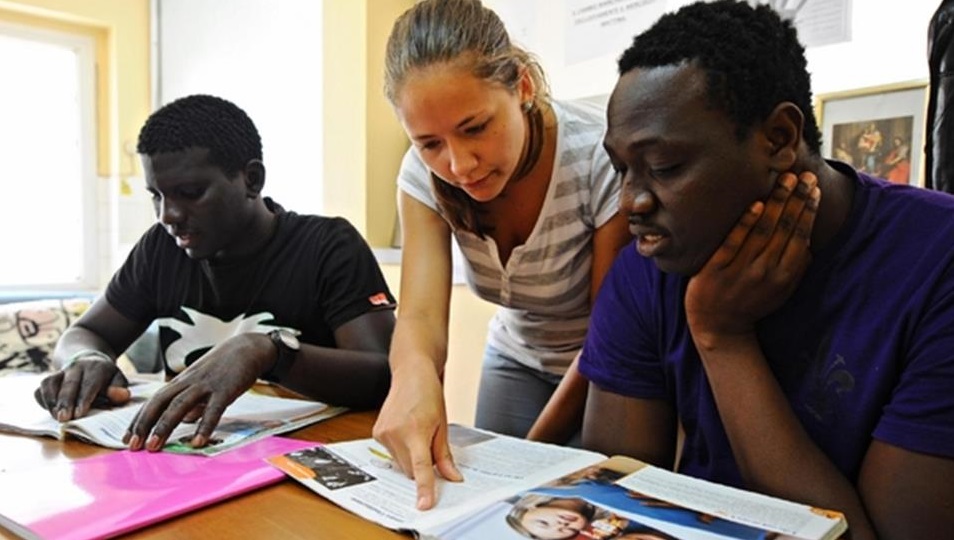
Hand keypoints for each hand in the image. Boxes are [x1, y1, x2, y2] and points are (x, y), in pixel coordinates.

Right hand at [34, 356, 129, 420]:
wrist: (88, 360)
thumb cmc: (105, 378)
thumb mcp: (117, 380)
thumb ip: (119, 389)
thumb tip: (120, 395)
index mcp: (97, 367)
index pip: (90, 383)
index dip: (84, 398)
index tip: (80, 414)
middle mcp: (77, 366)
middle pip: (69, 383)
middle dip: (66, 402)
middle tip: (63, 418)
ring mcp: (61, 371)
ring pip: (51, 382)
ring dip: (52, 400)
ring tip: (56, 417)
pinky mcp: (49, 377)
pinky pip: (41, 387)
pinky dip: (43, 399)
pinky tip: (50, 410)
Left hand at [124, 333, 271, 451]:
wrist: (247, 348)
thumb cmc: (224, 368)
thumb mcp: (202, 383)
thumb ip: (193, 403)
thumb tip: (186, 421)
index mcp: (181, 382)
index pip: (153, 401)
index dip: (139, 420)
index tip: (126, 439)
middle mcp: (188, 382)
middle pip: (160, 402)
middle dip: (144, 424)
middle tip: (134, 447)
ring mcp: (206, 385)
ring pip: (179, 405)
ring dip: (164, 426)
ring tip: (154, 447)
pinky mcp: (225, 389)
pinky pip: (213, 410)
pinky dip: (204, 427)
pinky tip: (197, 443)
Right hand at [372, 366, 461, 509]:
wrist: (411, 374)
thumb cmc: (428, 395)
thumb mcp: (442, 425)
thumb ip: (444, 455)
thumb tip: (452, 477)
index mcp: (416, 431)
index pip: (421, 466)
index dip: (424, 488)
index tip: (424, 504)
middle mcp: (396, 433)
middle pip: (411, 470)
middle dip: (422, 465)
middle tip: (429, 443)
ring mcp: (383, 433)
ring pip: (401, 464)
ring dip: (411, 457)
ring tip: (416, 431)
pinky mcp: (377, 433)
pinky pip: (392, 454)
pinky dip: (402, 449)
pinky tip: (405, 430)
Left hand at [685, 171, 820, 344]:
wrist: (718, 327)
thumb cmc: (751, 304)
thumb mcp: (781, 291)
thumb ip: (796, 268)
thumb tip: (810, 242)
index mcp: (784, 275)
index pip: (801, 235)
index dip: (809, 210)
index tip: (814, 187)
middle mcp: (766, 271)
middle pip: (786, 228)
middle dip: (797, 199)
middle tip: (803, 174)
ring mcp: (741, 270)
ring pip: (764, 230)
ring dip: (777, 202)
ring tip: (785, 179)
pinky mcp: (716, 270)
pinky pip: (734, 242)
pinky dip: (747, 222)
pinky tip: (757, 204)